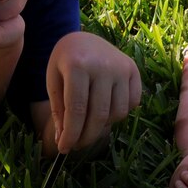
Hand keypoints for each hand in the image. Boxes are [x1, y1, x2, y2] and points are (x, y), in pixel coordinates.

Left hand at [47, 32, 140, 152]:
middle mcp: (103, 64)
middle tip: (76, 145)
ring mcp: (121, 66)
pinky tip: (105, 109)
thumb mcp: (53, 80)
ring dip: (103, 126)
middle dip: (86, 137)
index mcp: (78, 64)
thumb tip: (63, 140)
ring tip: (89, 123)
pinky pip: (132, 103)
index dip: (71, 133)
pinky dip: (119, 113)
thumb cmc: (65, 62)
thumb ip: (58, 110)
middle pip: (99, 115)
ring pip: (118, 113)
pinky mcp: (133, 69)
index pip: (77, 109)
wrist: (84, 39)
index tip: (64, 148)